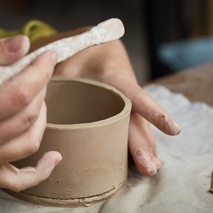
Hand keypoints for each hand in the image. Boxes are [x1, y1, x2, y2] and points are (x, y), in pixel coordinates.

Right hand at [0, 35, 61, 191]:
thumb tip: (22, 44)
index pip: (18, 95)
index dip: (39, 73)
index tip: (48, 56)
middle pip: (28, 117)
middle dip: (40, 89)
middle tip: (38, 72)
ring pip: (30, 142)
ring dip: (42, 117)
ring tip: (37, 97)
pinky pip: (18, 180)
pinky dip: (40, 171)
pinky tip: (54, 158)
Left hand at [32, 32, 180, 175]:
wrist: (92, 44)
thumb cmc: (78, 49)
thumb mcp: (64, 58)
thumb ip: (54, 78)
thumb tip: (38, 103)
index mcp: (114, 76)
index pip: (136, 96)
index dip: (154, 113)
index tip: (173, 129)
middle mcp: (123, 93)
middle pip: (136, 120)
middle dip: (144, 144)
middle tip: (151, 168)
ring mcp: (123, 103)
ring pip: (136, 126)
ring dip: (144, 148)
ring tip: (151, 169)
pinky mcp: (117, 110)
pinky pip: (128, 127)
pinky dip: (134, 143)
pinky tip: (140, 160)